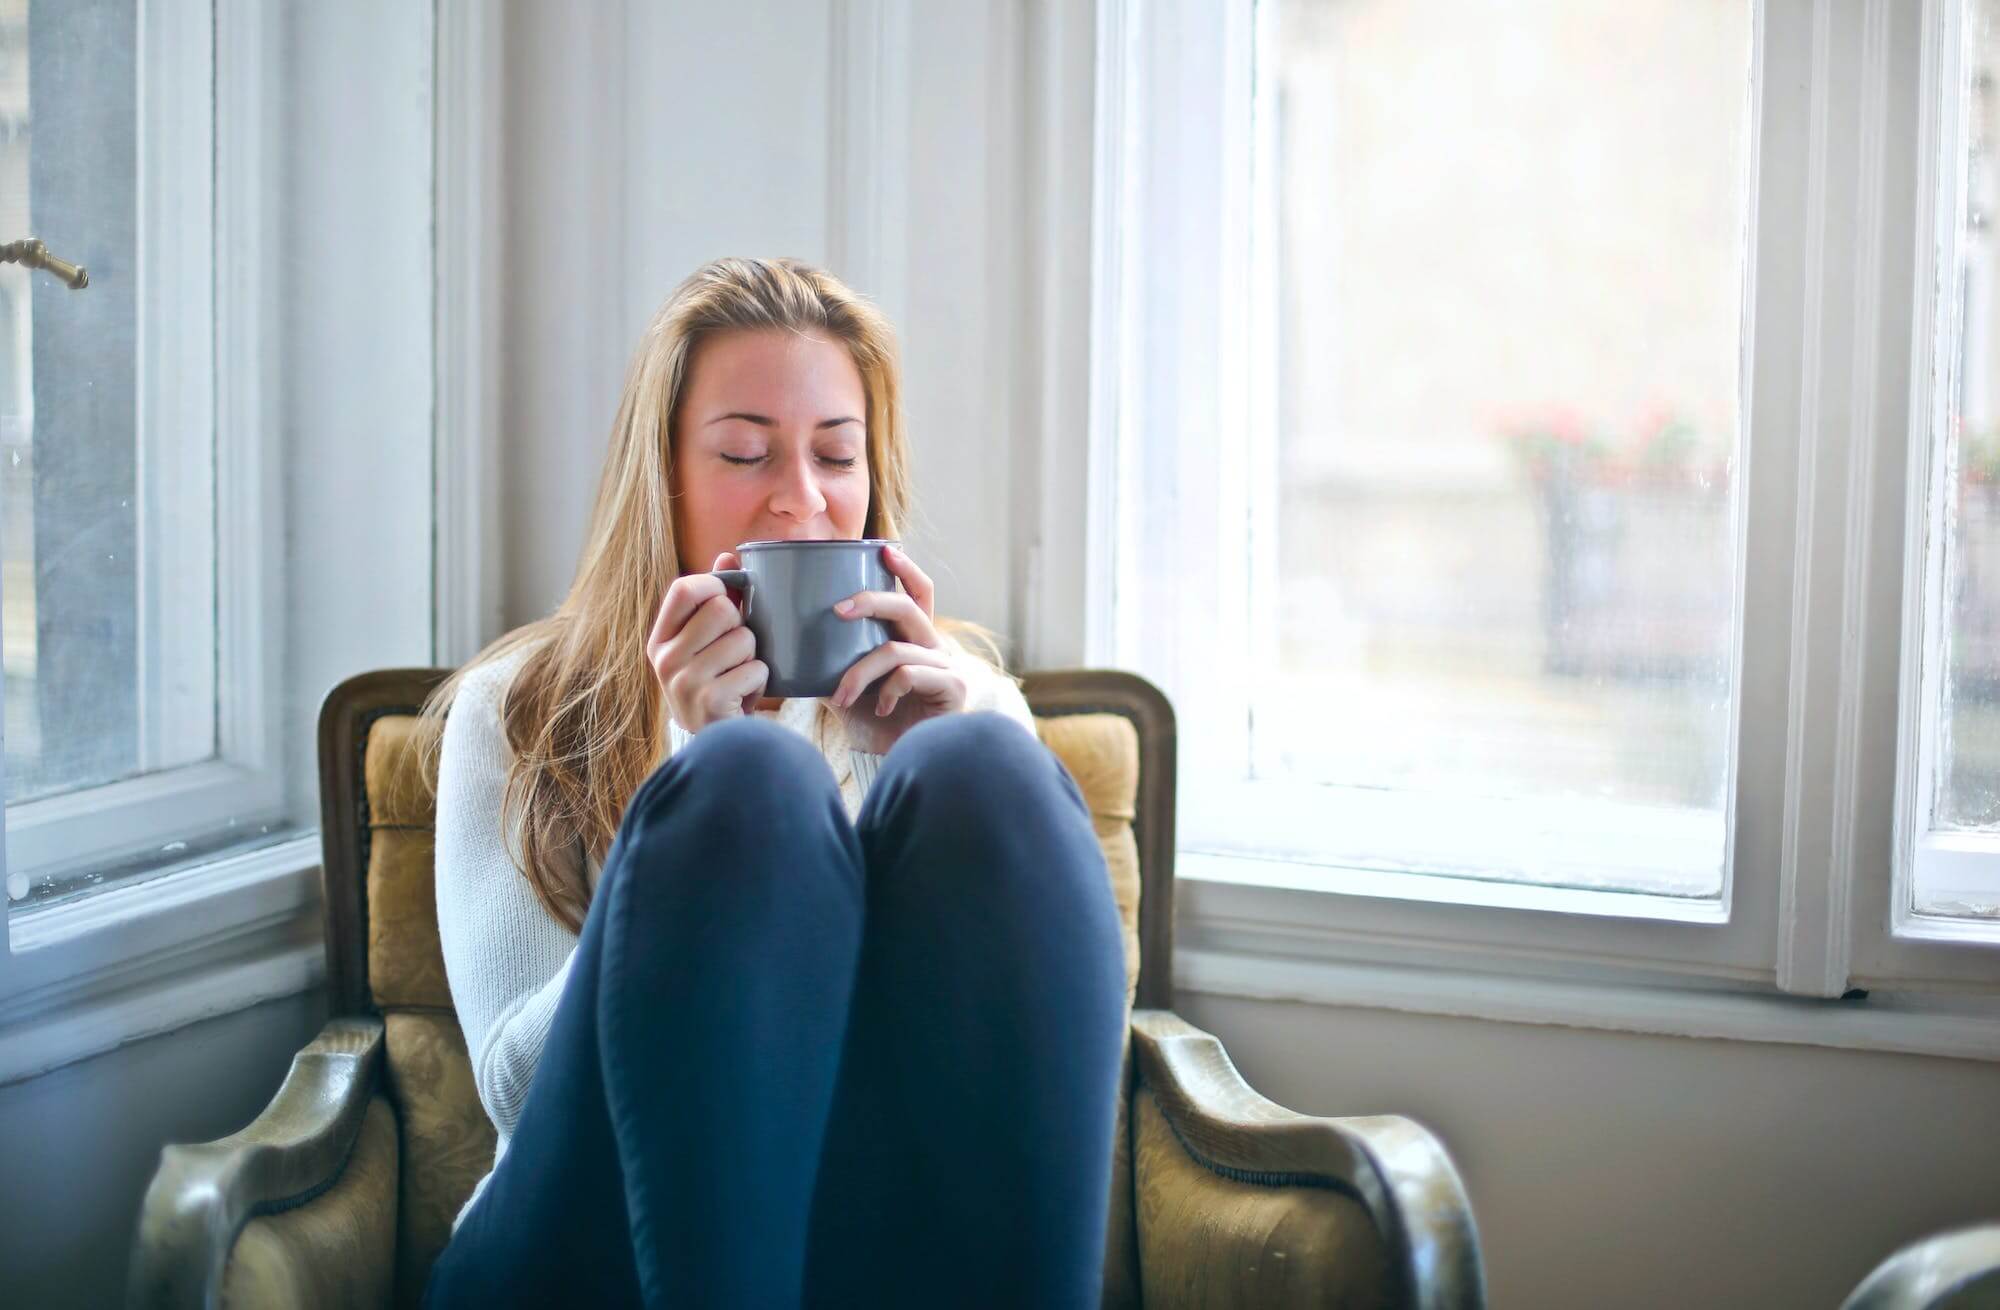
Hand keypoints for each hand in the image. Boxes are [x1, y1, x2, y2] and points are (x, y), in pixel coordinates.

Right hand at [646, 551, 767, 732]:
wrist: (715, 743)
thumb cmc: (714, 683)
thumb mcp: (705, 643)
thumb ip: (715, 599)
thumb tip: (727, 555)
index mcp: (660, 640)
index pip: (684, 589)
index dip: (714, 585)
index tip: (727, 599)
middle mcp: (665, 659)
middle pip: (722, 609)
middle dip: (742, 627)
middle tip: (736, 650)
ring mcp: (685, 681)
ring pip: (744, 639)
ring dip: (754, 656)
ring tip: (740, 675)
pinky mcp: (710, 701)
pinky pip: (755, 668)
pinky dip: (760, 680)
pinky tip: (744, 694)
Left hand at [824, 544, 967, 753]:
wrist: (896, 764)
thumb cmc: (874, 724)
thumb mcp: (845, 686)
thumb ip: (828, 661)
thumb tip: (784, 640)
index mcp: (914, 639)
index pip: (918, 594)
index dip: (906, 570)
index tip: (885, 550)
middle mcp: (934, 648)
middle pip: (907, 607)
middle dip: (870, 601)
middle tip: (836, 610)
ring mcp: (946, 667)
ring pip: (895, 649)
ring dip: (859, 672)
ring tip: (840, 696)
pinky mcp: (952, 688)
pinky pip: (909, 674)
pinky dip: (886, 690)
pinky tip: (880, 708)